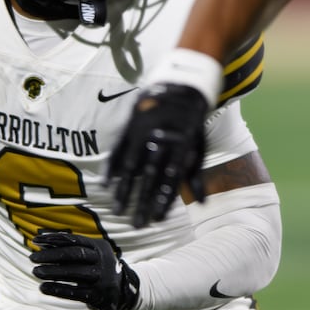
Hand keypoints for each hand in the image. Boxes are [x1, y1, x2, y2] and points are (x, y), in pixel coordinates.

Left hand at [30, 231, 140, 309]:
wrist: (123, 292)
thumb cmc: (97, 270)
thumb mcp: (91, 255)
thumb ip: (70, 248)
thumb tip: (41, 240)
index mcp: (99, 247)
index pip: (74, 239)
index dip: (54, 239)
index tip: (36, 240)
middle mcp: (102, 260)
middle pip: (74, 254)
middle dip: (51, 255)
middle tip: (33, 257)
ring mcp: (101, 278)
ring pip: (74, 273)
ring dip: (52, 272)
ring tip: (35, 271)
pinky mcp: (98, 295)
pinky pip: (75, 292)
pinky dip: (58, 289)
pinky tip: (44, 287)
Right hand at [105, 82, 208, 226]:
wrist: (180, 85)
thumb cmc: (192, 122)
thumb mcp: (199, 146)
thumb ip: (196, 174)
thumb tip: (203, 202)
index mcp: (181, 147)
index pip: (171, 180)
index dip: (163, 200)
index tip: (156, 219)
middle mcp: (161, 140)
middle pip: (150, 178)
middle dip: (143, 203)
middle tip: (136, 225)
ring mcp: (143, 132)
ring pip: (132, 167)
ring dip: (124, 190)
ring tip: (118, 210)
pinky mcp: (130, 125)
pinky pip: (118, 149)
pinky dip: (112, 167)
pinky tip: (106, 185)